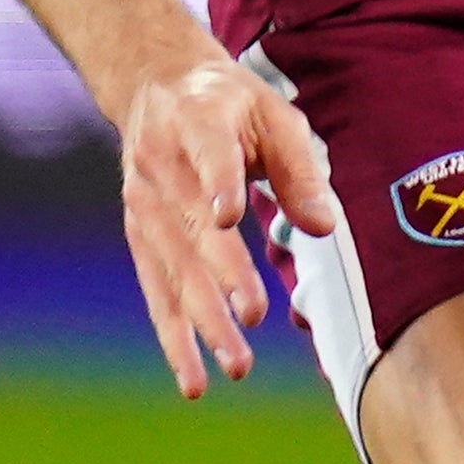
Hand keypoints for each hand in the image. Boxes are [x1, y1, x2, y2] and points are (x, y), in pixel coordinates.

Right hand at [107, 55, 338, 398]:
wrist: (156, 85)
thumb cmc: (232, 105)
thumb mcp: (275, 117)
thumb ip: (300, 171)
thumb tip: (324, 227)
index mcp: (198, 124)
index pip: (210, 156)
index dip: (219, 185)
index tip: (228, 217)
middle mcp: (161, 168)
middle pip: (193, 230)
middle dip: (223, 278)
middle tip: (253, 319)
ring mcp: (144, 206)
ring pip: (174, 271)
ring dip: (203, 322)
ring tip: (235, 366)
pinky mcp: (139, 234)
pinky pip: (157, 290)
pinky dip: (175, 335)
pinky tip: (193, 378)